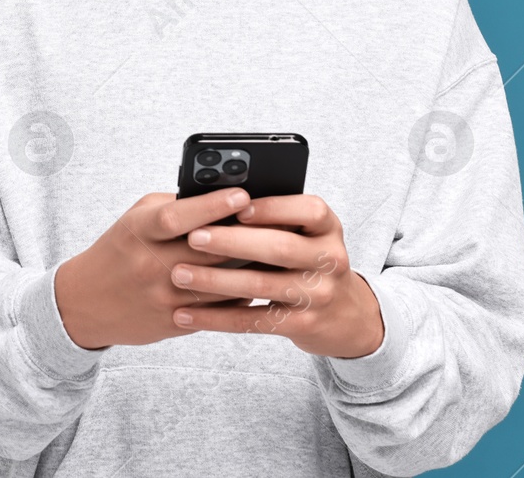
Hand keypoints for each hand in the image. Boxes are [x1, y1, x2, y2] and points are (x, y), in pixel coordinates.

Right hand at [55, 187, 261, 349]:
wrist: (86, 301)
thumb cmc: (121, 249)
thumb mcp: (136, 219)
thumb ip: (174, 207)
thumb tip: (223, 197)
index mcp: (138, 231)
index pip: (178, 216)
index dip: (212, 205)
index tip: (242, 195)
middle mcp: (149, 265)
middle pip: (208, 250)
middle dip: (245, 235)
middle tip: (279, 221)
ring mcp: (162, 296)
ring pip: (220, 283)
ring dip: (251, 268)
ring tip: (279, 252)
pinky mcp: (174, 322)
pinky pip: (219, 309)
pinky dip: (242, 294)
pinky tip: (260, 281)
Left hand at [168, 193, 384, 358]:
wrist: (344, 315)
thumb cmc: (305, 259)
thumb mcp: (304, 233)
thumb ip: (272, 216)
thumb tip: (214, 199)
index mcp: (327, 227)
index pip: (309, 210)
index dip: (272, 208)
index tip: (237, 206)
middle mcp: (330, 259)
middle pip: (279, 248)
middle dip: (232, 242)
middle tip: (193, 237)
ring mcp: (318, 295)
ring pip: (261, 286)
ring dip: (215, 280)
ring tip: (179, 274)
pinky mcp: (302, 325)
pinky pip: (254, 321)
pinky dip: (216, 317)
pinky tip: (185, 314)